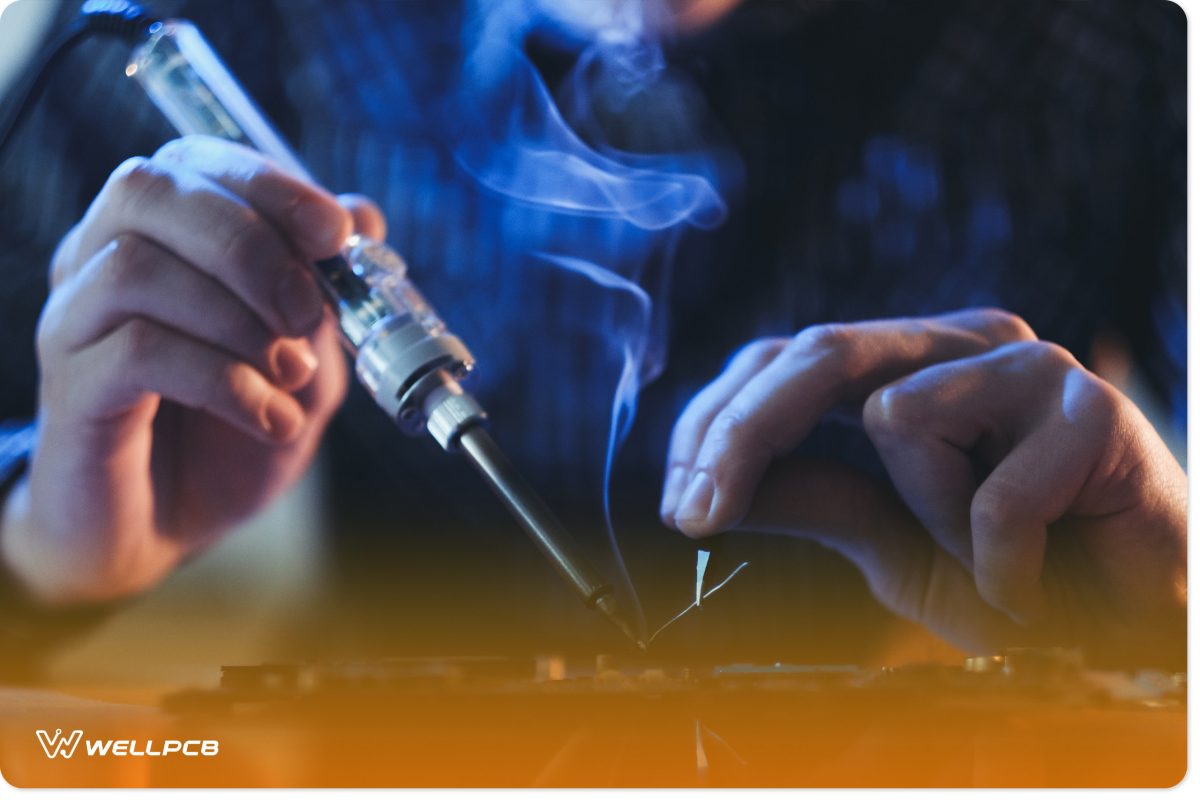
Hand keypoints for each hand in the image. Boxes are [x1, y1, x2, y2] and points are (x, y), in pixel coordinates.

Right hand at [0, 135, 385, 605]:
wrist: (167, 528)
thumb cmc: (230, 433)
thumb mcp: (306, 359)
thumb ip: (328, 292)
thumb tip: (361, 216)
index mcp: (158, 235)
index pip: (197, 162)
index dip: (273, 187)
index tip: (337, 235)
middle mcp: (99, 259)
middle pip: (153, 193)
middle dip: (253, 247)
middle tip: (309, 314)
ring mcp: (74, 321)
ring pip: (138, 268)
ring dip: (239, 321)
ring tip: (293, 376)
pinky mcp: (69, 388)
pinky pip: (139, 352)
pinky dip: (226, 382)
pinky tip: (269, 418)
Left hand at [661, 309, 1185, 667]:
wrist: (1137, 619)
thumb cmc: (1016, 573)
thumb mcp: (889, 543)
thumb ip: (810, 500)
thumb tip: (701, 489)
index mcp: (908, 363)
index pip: (785, 359)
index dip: (716, 423)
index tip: (677, 504)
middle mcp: (959, 344)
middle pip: (819, 350)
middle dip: (742, 436)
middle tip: (693, 518)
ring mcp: (1028, 362)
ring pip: (899, 414)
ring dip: (928, 521)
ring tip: (989, 561)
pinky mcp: (1092, 405)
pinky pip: (993, 494)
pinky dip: (1000, 565)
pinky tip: (1039, 581)